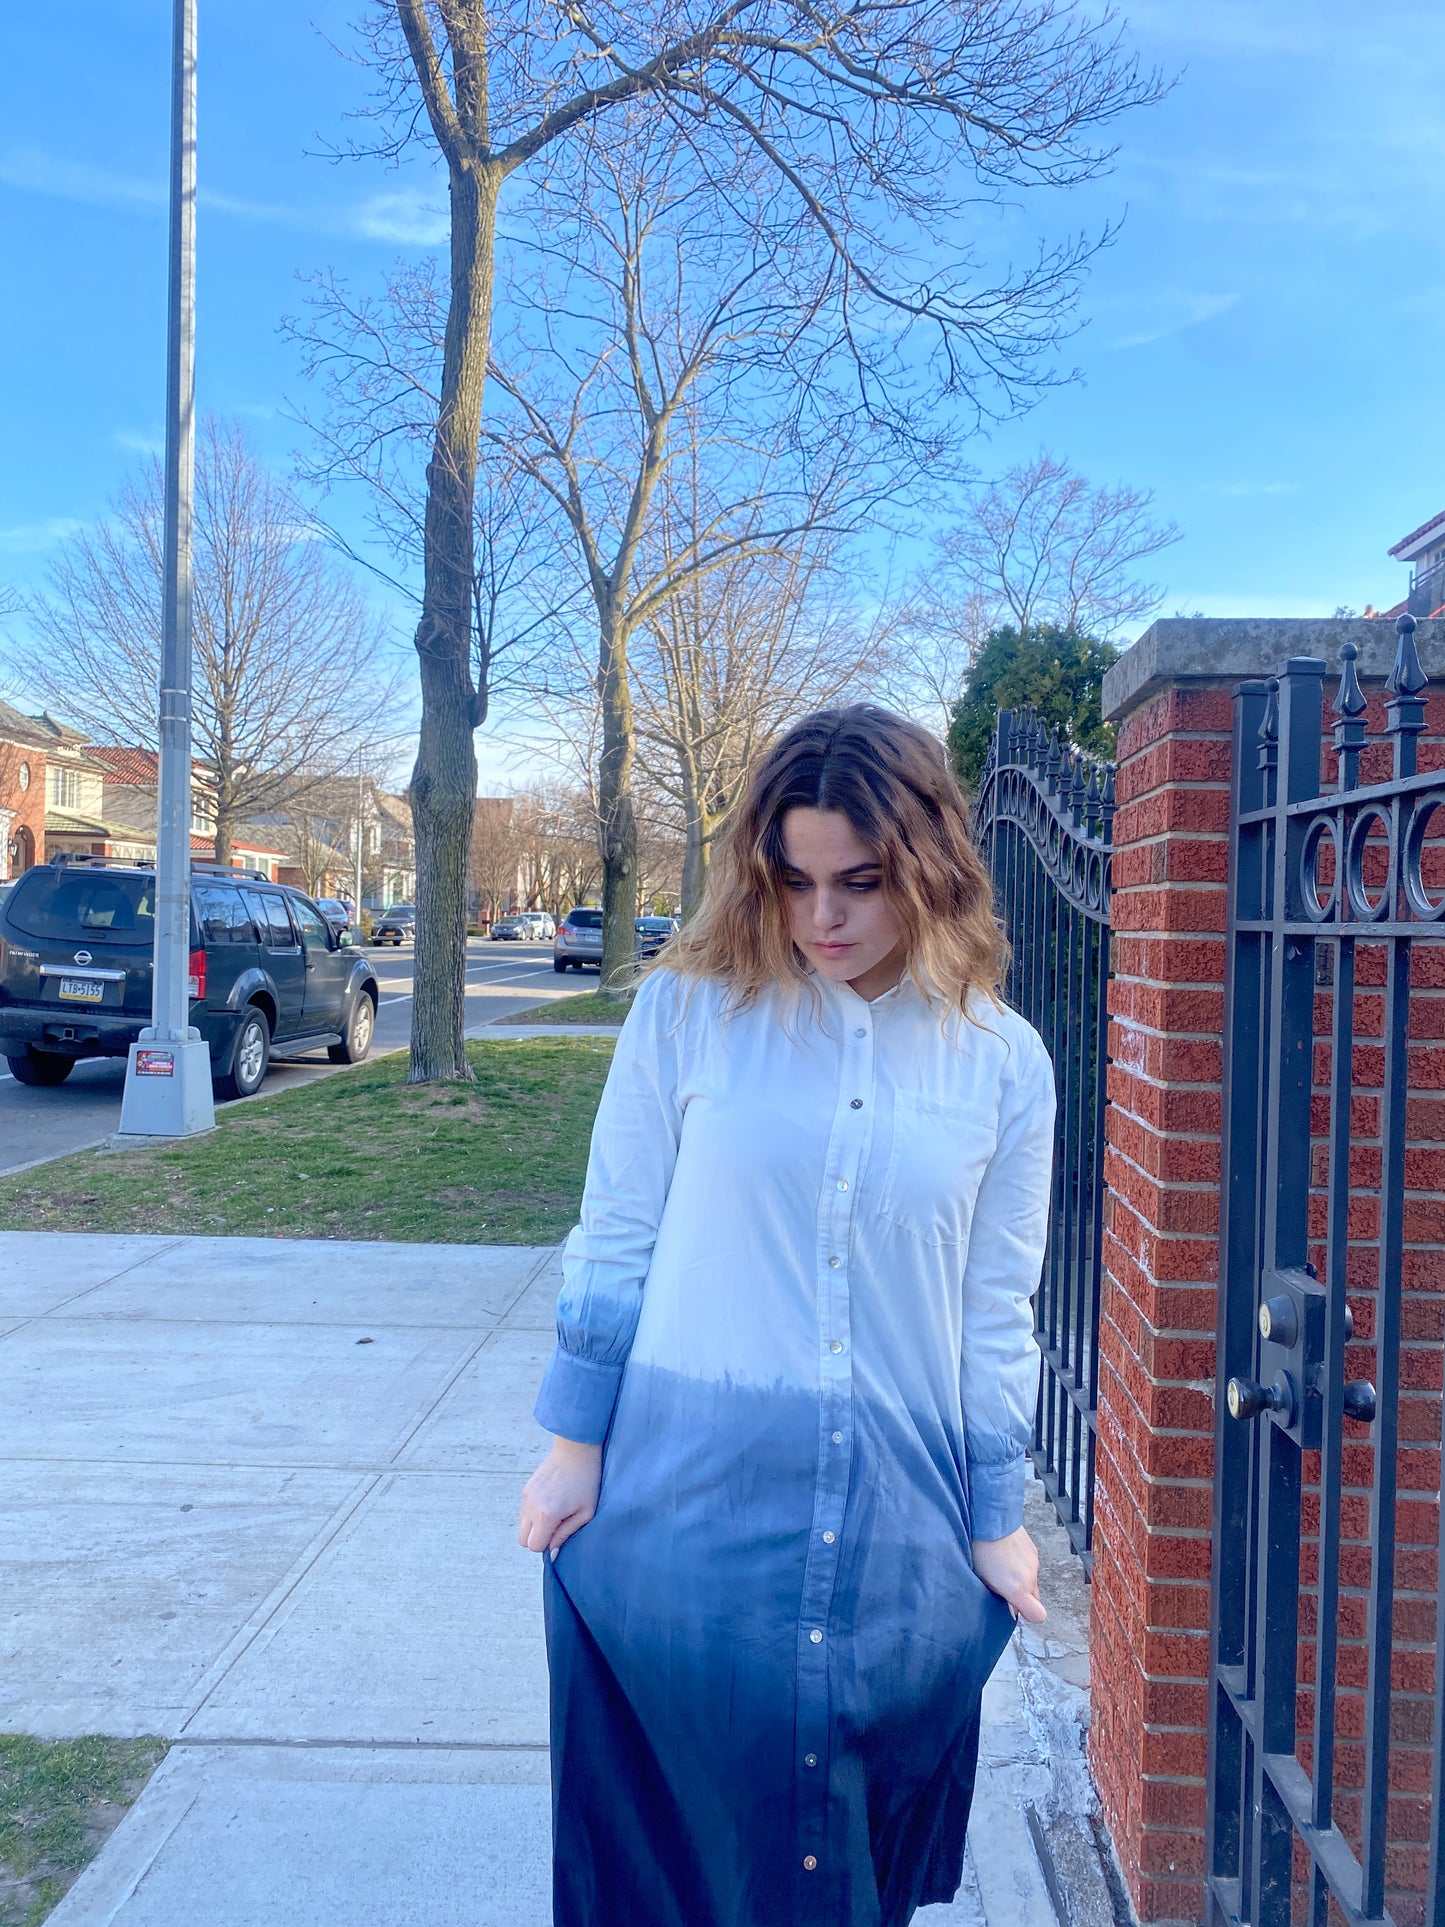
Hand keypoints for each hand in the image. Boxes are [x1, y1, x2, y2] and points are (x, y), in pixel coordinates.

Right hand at [518, 1438, 602, 1554]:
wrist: (576, 1450)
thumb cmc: (586, 1482)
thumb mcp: (585, 1513)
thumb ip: (566, 1535)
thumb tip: (552, 1555)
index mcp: (546, 1515)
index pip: (534, 1546)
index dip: (547, 1545)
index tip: (560, 1532)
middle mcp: (531, 1507)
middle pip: (523, 1540)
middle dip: (538, 1539)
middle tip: (557, 1526)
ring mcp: (526, 1497)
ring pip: (522, 1526)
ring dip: (535, 1526)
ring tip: (555, 1513)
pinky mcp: (525, 1489)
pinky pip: (524, 1512)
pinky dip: (533, 1514)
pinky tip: (550, 1502)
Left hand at [971, 1527, 1046, 1623]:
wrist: (990, 1517)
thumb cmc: (980, 1547)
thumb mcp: (982, 1578)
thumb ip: (996, 1595)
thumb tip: (1007, 1606)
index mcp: (1017, 1588)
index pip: (1038, 1615)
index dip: (1028, 1615)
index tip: (1015, 1610)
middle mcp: (1029, 1577)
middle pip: (1034, 1598)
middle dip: (1021, 1597)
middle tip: (1002, 1586)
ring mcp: (1033, 1562)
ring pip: (1031, 1580)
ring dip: (1020, 1579)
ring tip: (1001, 1566)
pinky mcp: (1033, 1550)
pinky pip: (1031, 1566)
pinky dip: (1022, 1565)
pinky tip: (1006, 1555)